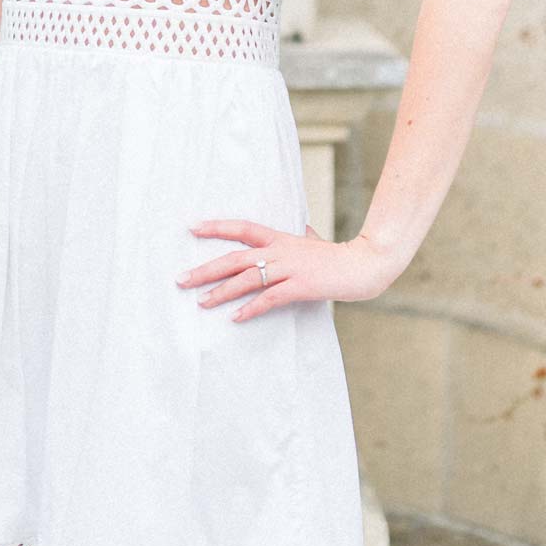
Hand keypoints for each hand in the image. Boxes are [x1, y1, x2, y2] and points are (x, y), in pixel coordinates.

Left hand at [177, 217, 401, 319]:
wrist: (364, 264)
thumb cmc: (338, 255)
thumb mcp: (315, 240)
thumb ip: (303, 234)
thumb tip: (303, 228)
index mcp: (281, 238)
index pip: (242, 228)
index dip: (217, 227)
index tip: (192, 228)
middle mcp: (280, 250)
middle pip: (235, 258)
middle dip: (206, 269)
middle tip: (181, 279)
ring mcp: (290, 268)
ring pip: (247, 279)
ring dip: (222, 292)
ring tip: (201, 302)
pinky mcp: (300, 286)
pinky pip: (269, 298)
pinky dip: (251, 309)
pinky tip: (235, 318)